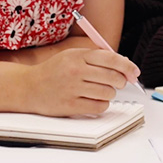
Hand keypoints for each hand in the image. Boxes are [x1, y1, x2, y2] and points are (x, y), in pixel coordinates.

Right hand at [19, 48, 140, 116]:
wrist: (27, 87)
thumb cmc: (54, 71)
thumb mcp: (73, 55)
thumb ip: (97, 57)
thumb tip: (124, 64)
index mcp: (78, 55)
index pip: (111, 59)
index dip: (127, 66)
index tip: (134, 72)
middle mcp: (75, 71)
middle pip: (112, 77)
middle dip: (121, 81)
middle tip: (118, 83)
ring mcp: (72, 89)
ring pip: (107, 93)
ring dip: (110, 94)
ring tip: (101, 91)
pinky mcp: (69, 106)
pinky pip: (98, 107)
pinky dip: (101, 105)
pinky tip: (94, 101)